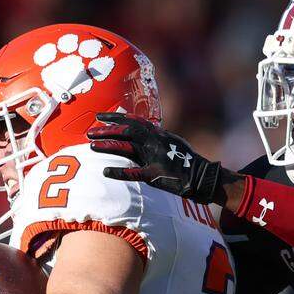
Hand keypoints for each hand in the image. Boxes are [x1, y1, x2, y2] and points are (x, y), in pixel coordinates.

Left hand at [87, 113, 230, 203]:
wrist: (203, 177)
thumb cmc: (188, 161)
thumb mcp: (174, 143)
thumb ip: (158, 137)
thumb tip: (146, 130)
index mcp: (159, 134)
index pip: (134, 121)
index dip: (116, 117)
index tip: (100, 116)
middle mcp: (155, 142)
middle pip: (126, 132)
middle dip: (107, 130)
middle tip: (90, 132)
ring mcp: (154, 158)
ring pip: (126, 148)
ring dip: (108, 146)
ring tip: (92, 146)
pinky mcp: (155, 175)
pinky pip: (134, 173)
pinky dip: (119, 172)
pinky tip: (105, 171)